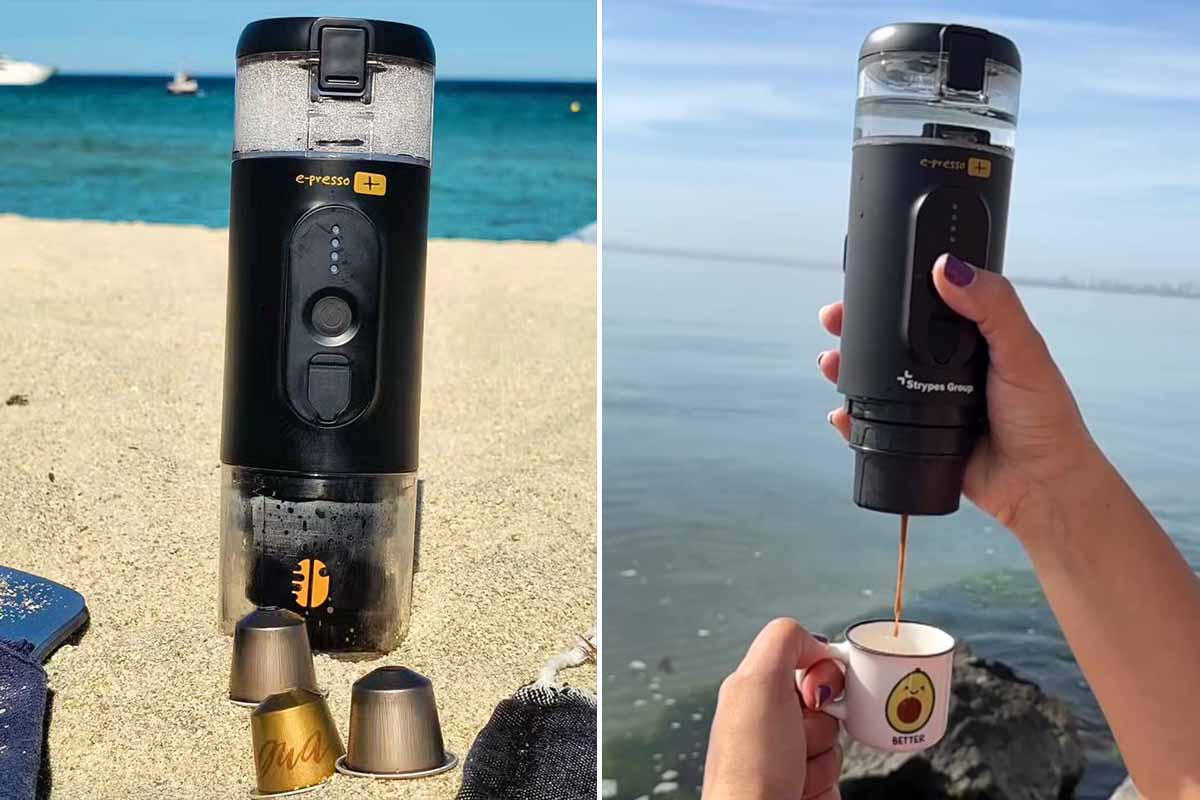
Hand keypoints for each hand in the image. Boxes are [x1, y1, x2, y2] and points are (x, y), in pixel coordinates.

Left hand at [703, 618, 845, 799]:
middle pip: (826, 697)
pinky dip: (824, 780)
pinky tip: (799, 789)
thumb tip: (815, 643)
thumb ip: (783, 641)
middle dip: (823, 718)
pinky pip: (838, 769)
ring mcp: (789, 753)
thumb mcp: (757, 682)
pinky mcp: (809, 782)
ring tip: (793, 771)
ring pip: (835, 735)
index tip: (814, 692)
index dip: (820, 670)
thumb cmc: (749, 764)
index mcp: (752, 689)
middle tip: (799, 735)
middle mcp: (769, 719)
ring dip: (822, 754)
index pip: (803, 658)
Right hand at [817, 253, 1100, 533]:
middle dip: (855, 329)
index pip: (925, 304)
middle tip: (833, 320)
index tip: (866, 281)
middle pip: (888, 340)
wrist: (1038, 486)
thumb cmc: (1043, 419)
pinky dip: (850, 419)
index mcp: (971, 338)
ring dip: (845, 370)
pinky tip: (840, 414)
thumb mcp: (1022, 352)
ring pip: (874, 380)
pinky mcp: (914, 436)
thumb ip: (993, 307)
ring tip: (829, 363)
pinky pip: (872, 424)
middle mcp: (944, 367)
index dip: (893, 292)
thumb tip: (949, 268)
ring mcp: (926, 402)